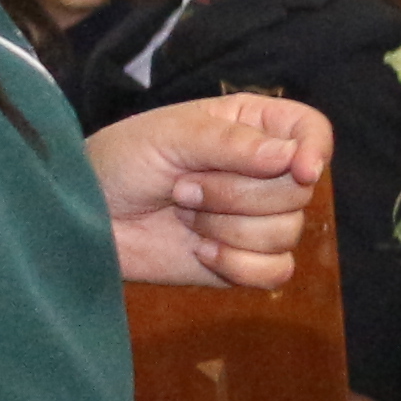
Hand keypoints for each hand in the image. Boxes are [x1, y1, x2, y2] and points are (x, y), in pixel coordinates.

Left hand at [90, 95, 326, 290]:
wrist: (85, 218)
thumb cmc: (122, 162)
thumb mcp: (170, 136)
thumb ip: (232, 143)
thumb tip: (292, 158)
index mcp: (255, 128)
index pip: (312, 131)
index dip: (316, 150)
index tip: (300, 170)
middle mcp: (265, 172)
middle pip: (298, 190)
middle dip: (237, 195)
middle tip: (183, 188)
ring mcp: (257, 220)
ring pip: (287, 232)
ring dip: (227, 228)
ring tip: (184, 215)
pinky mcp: (245, 261)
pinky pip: (275, 272)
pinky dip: (239, 266)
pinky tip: (203, 251)